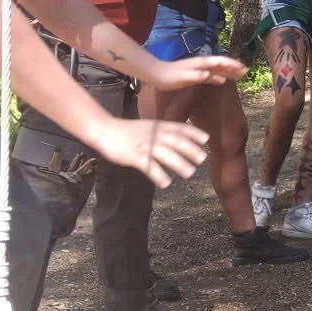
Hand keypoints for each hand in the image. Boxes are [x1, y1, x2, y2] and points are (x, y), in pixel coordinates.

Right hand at [88, 115, 209, 188]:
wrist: (105, 130)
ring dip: (178, 163)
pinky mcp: (135, 156)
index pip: (179, 128)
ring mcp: (145, 145)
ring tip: (190, 173)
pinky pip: (148, 167)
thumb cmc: (129, 131)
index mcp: (158, 127)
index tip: (206, 139)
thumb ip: (164, 131)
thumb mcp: (149, 127)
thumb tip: (182, 138)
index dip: (193, 133)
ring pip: (164, 154)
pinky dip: (158, 175)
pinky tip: (166, 183)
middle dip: (190, 149)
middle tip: (202, 159)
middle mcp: (154, 135)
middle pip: (175, 141)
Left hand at [144, 53, 247, 93]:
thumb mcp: (183, 77)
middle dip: (234, 67)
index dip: (232, 64)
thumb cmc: (169, 77)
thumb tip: (209, 75)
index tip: (243, 68)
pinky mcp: (195, 75)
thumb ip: (196, 76)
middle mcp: (202, 64)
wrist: (157, 75)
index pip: (220, 62)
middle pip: (221, 64)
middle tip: (246, 72)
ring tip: (239, 76)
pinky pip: (211, 75)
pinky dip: (219, 77)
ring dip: (228, 72)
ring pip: (218, 69)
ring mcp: (199, 69)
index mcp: (201, 63)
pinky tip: (223, 81)